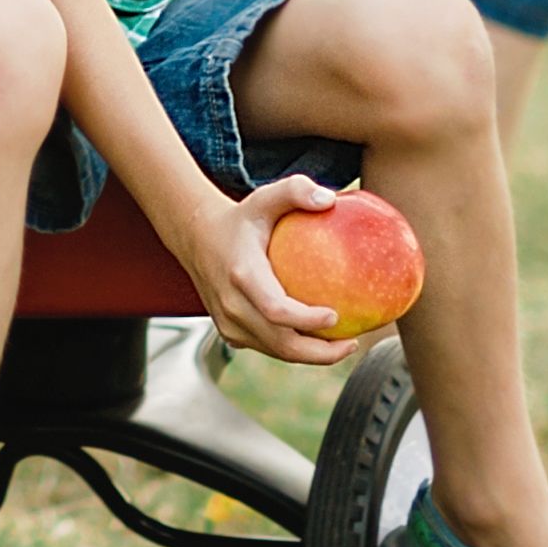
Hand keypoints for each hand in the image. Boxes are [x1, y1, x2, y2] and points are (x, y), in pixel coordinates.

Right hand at [170, 176, 358, 367]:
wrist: (196, 236)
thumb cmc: (240, 218)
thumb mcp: (264, 198)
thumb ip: (296, 190)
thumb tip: (329, 199)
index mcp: (242, 274)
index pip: (276, 311)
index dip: (307, 321)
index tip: (336, 316)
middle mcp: (232, 304)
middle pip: (280, 343)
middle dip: (320, 353)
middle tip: (351, 342)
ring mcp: (228, 321)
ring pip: (275, 351)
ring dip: (310, 355)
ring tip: (342, 344)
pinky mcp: (229, 332)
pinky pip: (267, 348)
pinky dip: (293, 350)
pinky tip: (317, 340)